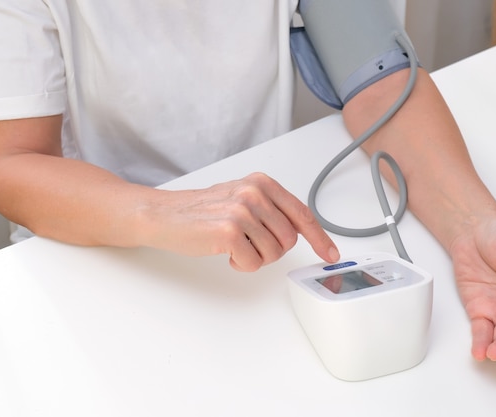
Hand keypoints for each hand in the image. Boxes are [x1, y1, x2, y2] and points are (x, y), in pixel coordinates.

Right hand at [143, 172, 339, 271]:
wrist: (164, 214)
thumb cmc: (201, 211)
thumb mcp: (242, 198)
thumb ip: (271, 210)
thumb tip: (301, 232)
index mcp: (262, 183)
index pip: (301, 214)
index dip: (319, 237)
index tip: (330, 253)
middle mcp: (255, 193)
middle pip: (288, 240)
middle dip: (271, 250)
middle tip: (247, 243)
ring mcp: (242, 211)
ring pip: (273, 254)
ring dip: (254, 257)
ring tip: (232, 245)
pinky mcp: (229, 231)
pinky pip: (253, 263)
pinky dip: (240, 264)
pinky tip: (224, 252)